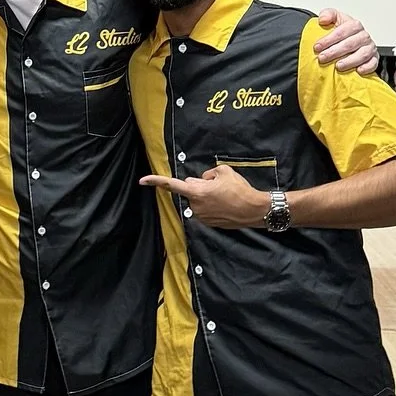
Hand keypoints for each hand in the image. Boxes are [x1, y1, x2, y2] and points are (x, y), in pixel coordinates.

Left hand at [140, 165, 269, 228]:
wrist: (253, 210)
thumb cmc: (239, 189)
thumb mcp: (224, 172)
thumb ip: (207, 174)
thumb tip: (201, 181)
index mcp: (197, 192)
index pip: (172, 185)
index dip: (156, 181)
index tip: (142, 180)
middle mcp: (195, 206)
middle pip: (191, 190)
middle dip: (199, 186)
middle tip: (217, 185)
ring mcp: (201, 216)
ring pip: (198, 200)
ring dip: (207, 196)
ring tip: (225, 195)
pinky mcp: (208, 223)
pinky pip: (205, 209)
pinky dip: (212, 205)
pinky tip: (225, 204)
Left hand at [314, 9, 378, 75]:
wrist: (351, 43)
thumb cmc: (343, 33)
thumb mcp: (334, 20)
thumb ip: (328, 14)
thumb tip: (323, 19)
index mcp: (354, 26)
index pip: (342, 31)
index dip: (329, 39)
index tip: (317, 47)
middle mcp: (363, 36)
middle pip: (350, 44)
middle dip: (335, 52)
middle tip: (322, 58)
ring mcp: (369, 48)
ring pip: (362, 54)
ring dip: (349, 61)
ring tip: (338, 66)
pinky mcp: (374, 59)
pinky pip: (373, 63)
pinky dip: (367, 67)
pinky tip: (358, 71)